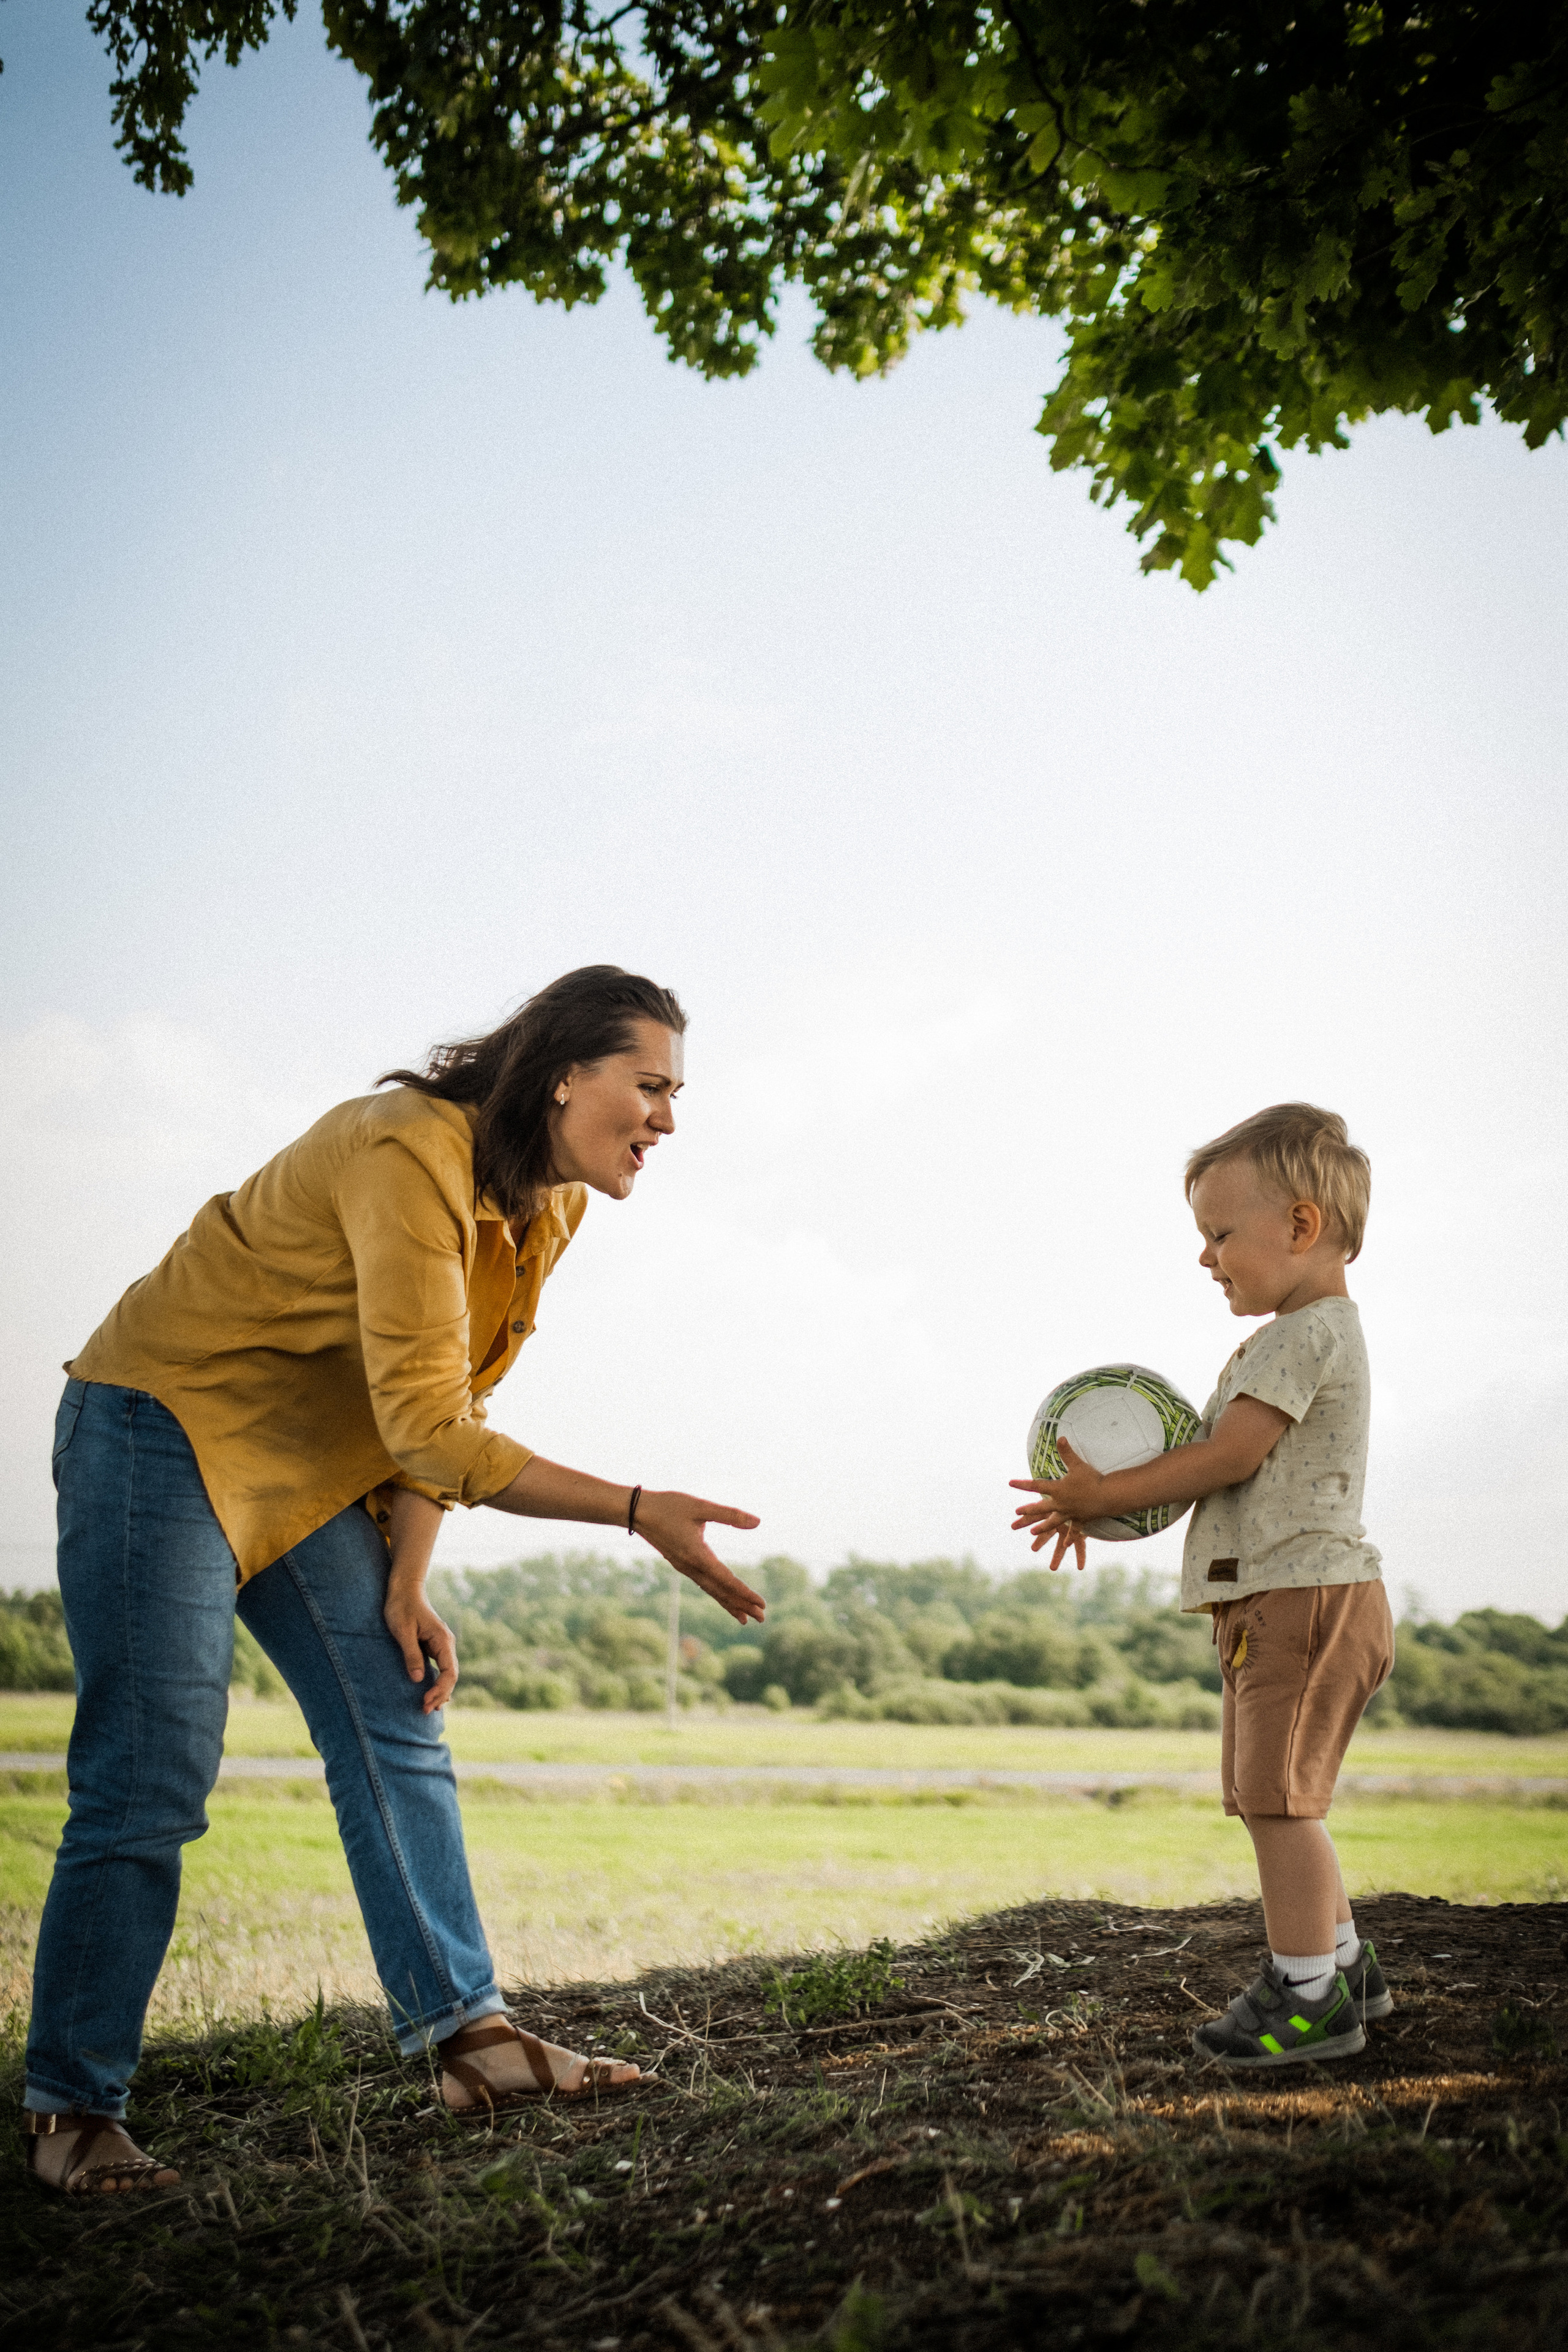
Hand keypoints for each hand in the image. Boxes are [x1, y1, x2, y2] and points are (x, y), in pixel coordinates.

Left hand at [384, 1576, 458, 1712]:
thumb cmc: (402, 1607)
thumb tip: (418, 1679)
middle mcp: (446, 1644)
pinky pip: (440, 1668)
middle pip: (451, 1676)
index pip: (450, 1672)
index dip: (440, 1690)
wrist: (404, 1589)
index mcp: (442, 1640)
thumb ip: (411, 1654)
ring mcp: (441, 1645)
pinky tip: (431, 1694)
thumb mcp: (403, 1631)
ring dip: (440, 1691)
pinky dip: (437, 1682)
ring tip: (429, 1707)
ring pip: (447, 1673)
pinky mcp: (433, 1646)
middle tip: (425, 1710)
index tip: (426, 1702)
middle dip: (441, 1694)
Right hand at [633, 1490, 765, 1624]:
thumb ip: (729, 1515)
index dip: (745, 1593)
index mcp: (697, 1555)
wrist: (636, 1511)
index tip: (761, 1604)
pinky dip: (716, 1593)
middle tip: (762, 1618)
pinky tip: (722, 1596)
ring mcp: (684, 1568)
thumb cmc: (668, 1506)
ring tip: (744, 1618)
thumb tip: (758, 1522)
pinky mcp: (681, 1564)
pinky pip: (702, 1584)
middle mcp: (691, 1567)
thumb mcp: (700, 1507)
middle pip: (720, 1591)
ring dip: (729, 1603)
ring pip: (711, 1590)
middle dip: (741, 1605)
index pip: (726, 1580)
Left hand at [1009, 1438, 1102, 1571]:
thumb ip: (1067, 1452)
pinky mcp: (1080, 1520)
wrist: (1108, 1496)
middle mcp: (1061, 1504)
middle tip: (1017, 1512)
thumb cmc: (1092, 1479)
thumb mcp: (1078, 1464)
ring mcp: (1070, 1514)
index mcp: (1057, 1490)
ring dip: (1042, 1527)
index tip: (1010, 1483)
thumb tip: (1060, 1437)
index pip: (1036, 1486)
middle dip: (1028, 1509)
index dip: (1022, 1484)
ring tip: (1032, 1532)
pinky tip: (1066, 1545)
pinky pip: (1074, 1531)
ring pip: (1053, 1522)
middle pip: (1041, 1508)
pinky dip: (1070, 1538)